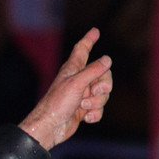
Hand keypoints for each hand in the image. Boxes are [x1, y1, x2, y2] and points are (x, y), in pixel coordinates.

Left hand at [17, 28, 113, 149]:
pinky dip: (95, 114)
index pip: (82, 49)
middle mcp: (79, 80)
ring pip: (103, 94)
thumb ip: (93, 70)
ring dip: (96, 102)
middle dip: (103, 86)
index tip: (94, 31)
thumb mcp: (77, 83)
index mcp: (73, 69)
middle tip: (94, 92)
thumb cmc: (58, 103)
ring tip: (83, 106)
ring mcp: (82, 95)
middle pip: (103, 75)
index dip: (89, 39)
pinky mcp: (84, 109)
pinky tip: (85, 117)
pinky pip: (99, 108)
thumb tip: (107, 59)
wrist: (51, 127)